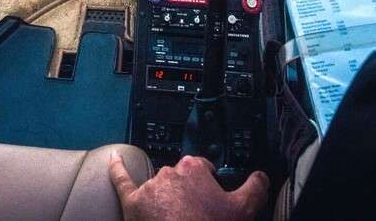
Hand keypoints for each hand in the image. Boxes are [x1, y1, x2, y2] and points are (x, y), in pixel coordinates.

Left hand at [109, 154, 268, 220]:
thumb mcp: (243, 210)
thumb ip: (255, 188)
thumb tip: (261, 177)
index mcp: (195, 168)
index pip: (204, 168)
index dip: (209, 185)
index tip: (212, 198)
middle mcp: (170, 172)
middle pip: (181, 178)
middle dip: (188, 193)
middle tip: (197, 214)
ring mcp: (150, 188)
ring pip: (159, 186)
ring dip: (166, 197)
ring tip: (176, 219)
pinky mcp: (132, 203)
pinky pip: (121, 181)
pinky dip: (117, 168)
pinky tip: (114, 159)